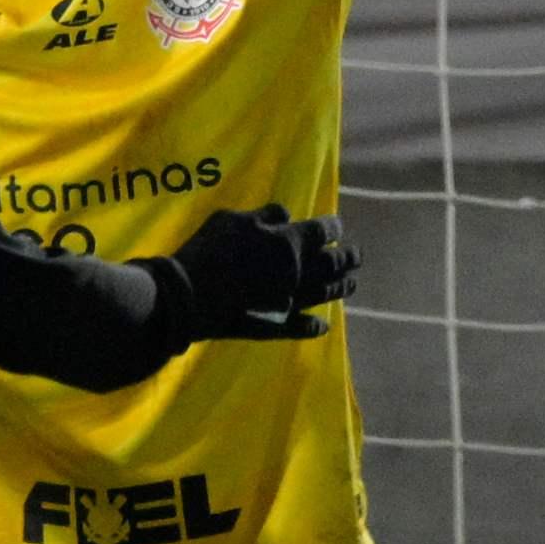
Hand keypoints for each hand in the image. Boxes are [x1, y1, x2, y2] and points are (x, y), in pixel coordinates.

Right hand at [168, 204, 357, 338]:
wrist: (187, 296)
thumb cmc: (208, 250)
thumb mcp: (231, 218)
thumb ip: (264, 217)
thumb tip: (285, 217)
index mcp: (290, 242)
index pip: (323, 231)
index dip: (333, 228)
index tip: (337, 228)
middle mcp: (298, 272)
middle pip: (333, 264)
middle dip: (348, 257)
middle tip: (357, 256)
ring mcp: (289, 301)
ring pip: (324, 293)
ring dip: (341, 288)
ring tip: (351, 284)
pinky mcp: (275, 325)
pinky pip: (302, 326)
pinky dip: (315, 325)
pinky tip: (323, 325)